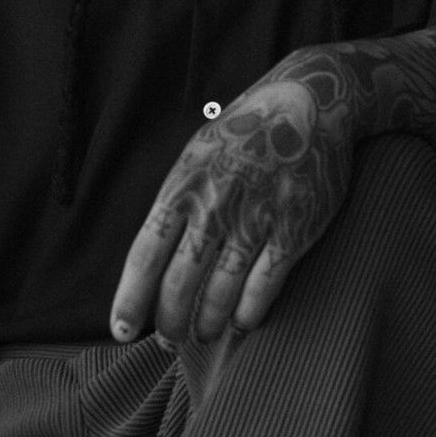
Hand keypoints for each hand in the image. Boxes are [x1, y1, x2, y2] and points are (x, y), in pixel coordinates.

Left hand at [110, 71, 356, 344]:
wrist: (312, 99)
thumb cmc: (247, 130)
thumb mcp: (199, 153)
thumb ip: (177, 202)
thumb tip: (152, 262)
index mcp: (185, 183)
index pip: (145, 256)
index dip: (131, 301)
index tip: (123, 332)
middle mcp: (217, 202)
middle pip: (179, 284)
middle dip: (170, 322)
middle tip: (171, 337)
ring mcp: (257, 215)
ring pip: (221, 292)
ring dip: (207, 323)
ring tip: (203, 333)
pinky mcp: (295, 225)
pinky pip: (265, 285)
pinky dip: (249, 313)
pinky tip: (243, 321)